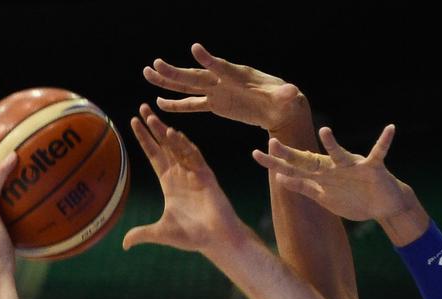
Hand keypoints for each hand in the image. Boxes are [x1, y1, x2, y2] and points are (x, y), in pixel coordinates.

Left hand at [123, 104, 245, 253]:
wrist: (216, 240)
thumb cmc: (192, 237)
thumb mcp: (160, 233)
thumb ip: (142, 234)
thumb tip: (124, 244)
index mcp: (169, 183)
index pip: (153, 155)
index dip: (144, 139)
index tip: (133, 122)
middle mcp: (180, 174)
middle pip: (163, 145)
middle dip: (152, 127)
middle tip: (141, 108)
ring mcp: (193, 173)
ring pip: (177, 147)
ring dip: (164, 132)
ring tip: (151, 117)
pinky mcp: (206, 176)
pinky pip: (193, 157)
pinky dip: (183, 145)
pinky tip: (172, 135)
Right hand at [143, 43, 306, 132]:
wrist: (279, 106)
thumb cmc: (283, 99)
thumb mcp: (285, 97)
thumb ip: (285, 94)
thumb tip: (293, 93)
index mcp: (238, 76)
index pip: (221, 67)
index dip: (209, 60)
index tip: (195, 49)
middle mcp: (223, 80)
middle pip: (196, 76)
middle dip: (176, 72)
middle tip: (155, 64)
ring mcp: (217, 91)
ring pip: (188, 87)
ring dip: (168, 82)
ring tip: (148, 74)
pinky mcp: (216, 104)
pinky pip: (193, 104)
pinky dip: (177, 105)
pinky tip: (160, 104)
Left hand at [253, 125, 417, 222]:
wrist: (383, 206)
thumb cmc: (353, 200)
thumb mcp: (324, 197)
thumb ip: (303, 187)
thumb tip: (279, 177)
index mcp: (321, 175)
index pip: (293, 167)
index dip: (275, 162)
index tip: (255, 154)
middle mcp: (334, 167)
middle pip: (309, 160)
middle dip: (291, 154)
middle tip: (271, 142)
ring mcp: (353, 166)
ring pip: (340, 154)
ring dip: (333, 144)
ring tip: (325, 131)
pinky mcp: (373, 168)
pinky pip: (378, 152)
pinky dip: (384, 141)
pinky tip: (390, 128)